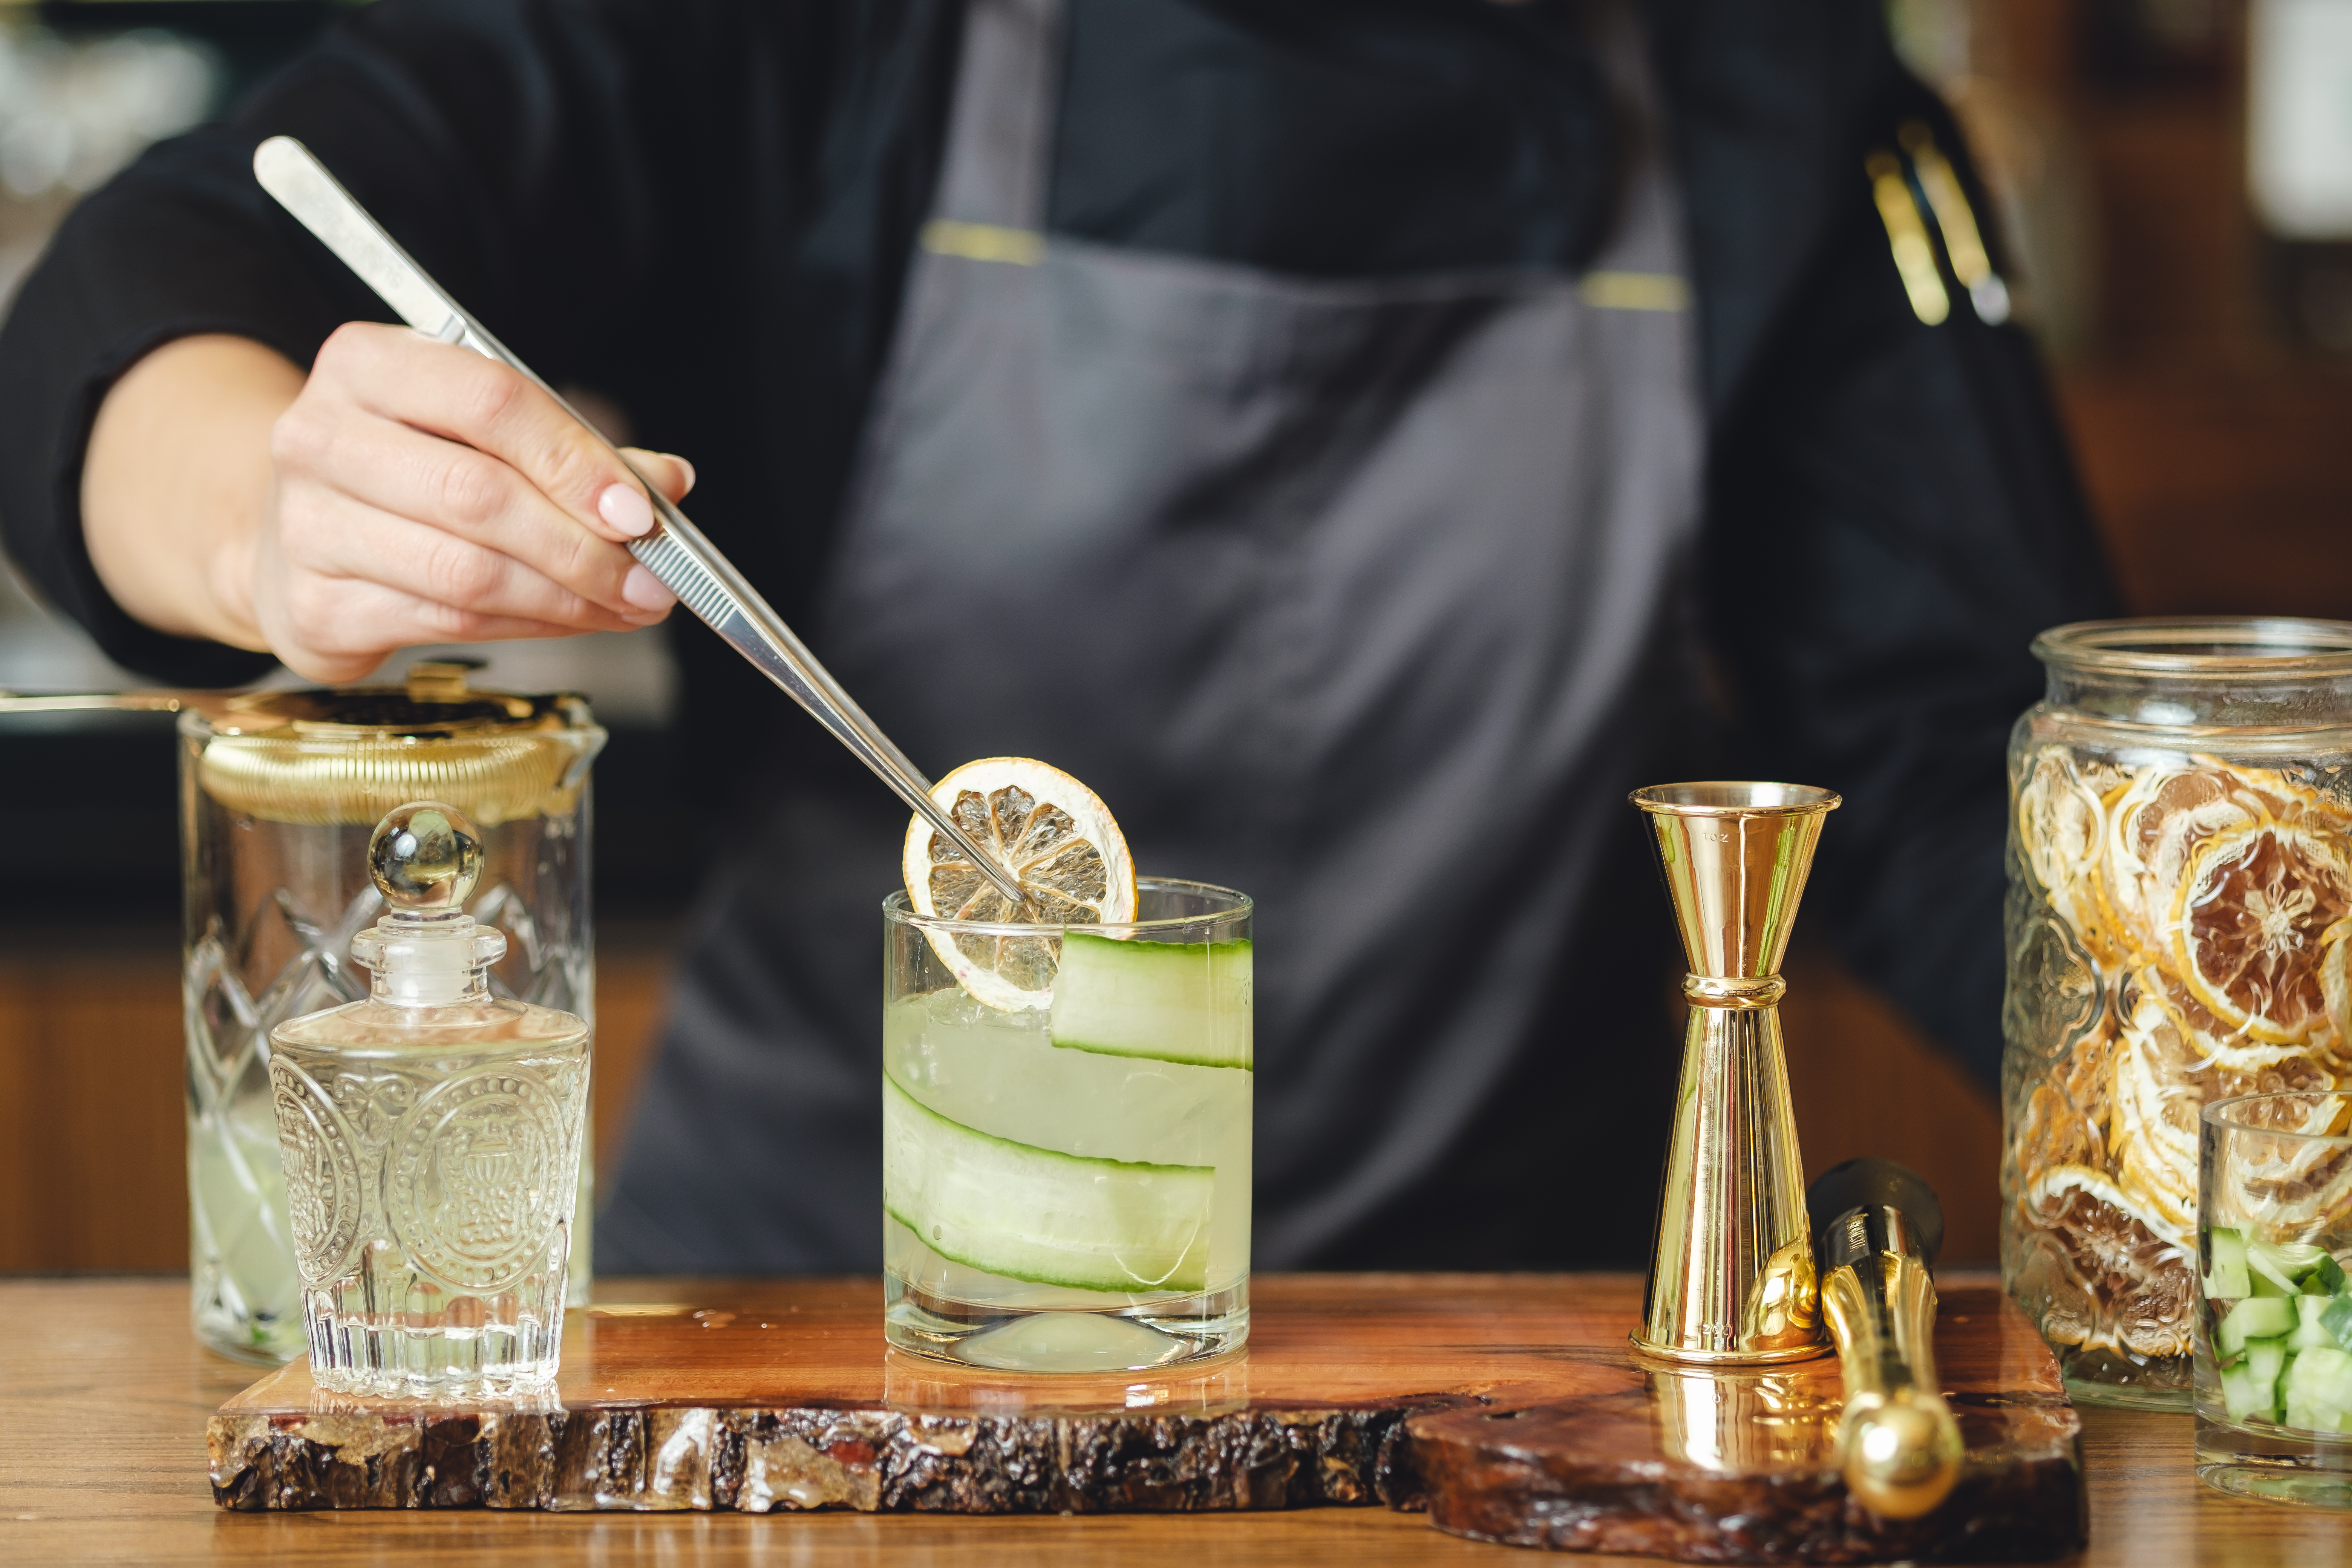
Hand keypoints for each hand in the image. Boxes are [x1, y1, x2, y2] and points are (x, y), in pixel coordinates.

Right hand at [83, 327, 695, 683]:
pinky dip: (527, 626)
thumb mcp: (484, 434)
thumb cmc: (409, 472)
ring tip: (624, 605)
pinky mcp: (314, 606)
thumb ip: (576, 450)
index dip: (574, 460)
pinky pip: (447, 622)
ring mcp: (307, 524)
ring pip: (467, 572)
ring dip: (566, 598)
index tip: (640, 511)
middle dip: (583, 548)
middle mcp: (320, 436)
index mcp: (367, 364)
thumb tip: (669, 483)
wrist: (293, 537)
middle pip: (479, 496)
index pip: (489, 400)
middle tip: (651, 580)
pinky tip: (567, 620)